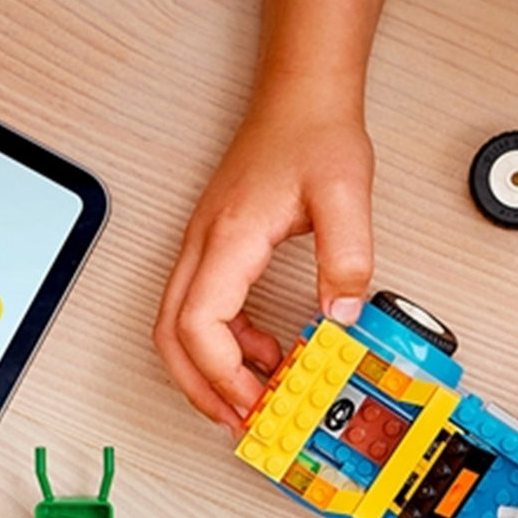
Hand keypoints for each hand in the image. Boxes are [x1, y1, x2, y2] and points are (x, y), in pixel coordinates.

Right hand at [155, 91, 374, 429]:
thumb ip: (346, 260)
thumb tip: (341, 319)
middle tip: (241, 421)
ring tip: (254, 394)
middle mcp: (204, 244)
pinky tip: (263, 349)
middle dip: (201, 387)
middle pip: (171, 336)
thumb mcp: (346, 197)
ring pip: (178, 325)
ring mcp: (204, 246)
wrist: (300, 96)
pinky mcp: (216, 246)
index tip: (255, 402)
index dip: (221, 374)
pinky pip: (201, 307)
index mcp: (229, 237)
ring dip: (207, 369)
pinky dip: (223, 342)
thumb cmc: (314, 134)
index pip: (200, 323)